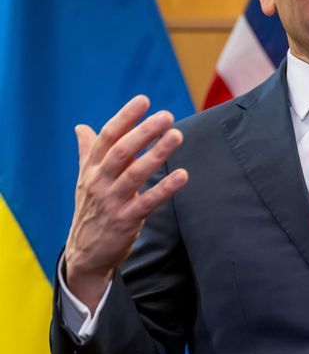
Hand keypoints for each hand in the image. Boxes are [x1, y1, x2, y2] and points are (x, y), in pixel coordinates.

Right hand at [64, 95, 187, 312]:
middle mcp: (99, 182)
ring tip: (177, 136)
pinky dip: (165, 188)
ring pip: (135, 174)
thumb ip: (87, 152)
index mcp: (92, 168)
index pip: (107, 137)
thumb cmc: (91, 209)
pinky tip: (183, 175)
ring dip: (157, 154)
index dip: (125, 117)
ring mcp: (112, 202)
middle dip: (143, 132)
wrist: (85, 253)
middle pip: (121, 152)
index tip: (144, 100)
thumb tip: (81, 127)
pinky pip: (148, 202)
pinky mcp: (126, 220)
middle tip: (166, 116)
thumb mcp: (85, 179)